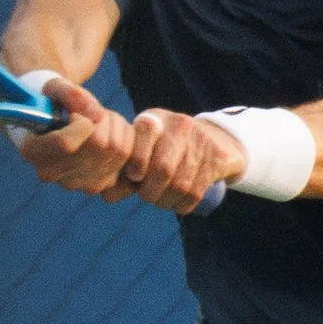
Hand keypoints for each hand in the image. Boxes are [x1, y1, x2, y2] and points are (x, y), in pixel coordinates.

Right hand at [10, 77, 136, 195]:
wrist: (53, 120)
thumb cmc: (50, 100)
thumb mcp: (54, 86)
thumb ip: (71, 94)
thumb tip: (97, 115)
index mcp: (31, 150)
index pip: (65, 143)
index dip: (82, 122)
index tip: (76, 113)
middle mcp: (50, 173)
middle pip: (98, 145)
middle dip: (102, 119)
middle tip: (90, 110)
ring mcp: (75, 183)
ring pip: (117, 150)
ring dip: (115, 126)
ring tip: (98, 118)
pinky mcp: (98, 185)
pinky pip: (127, 157)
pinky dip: (124, 139)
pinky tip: (108, 132)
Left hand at [116, 108, 245, 214]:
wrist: (215, 141)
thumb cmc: (165, 150)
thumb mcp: (144, 150)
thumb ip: (123, 172)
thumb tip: (106, 195)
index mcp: (155, 119)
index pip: (144, 133)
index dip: (136, 160)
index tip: (134, 176)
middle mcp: (179, 125)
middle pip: (162, 168)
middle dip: (150, 191)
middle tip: (147, 195)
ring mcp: (200, 142)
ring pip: (179, 185)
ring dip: (165, 201)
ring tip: (160, 199)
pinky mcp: (216, 159)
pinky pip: (195, 192)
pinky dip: (181, 205)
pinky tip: (177, 202)